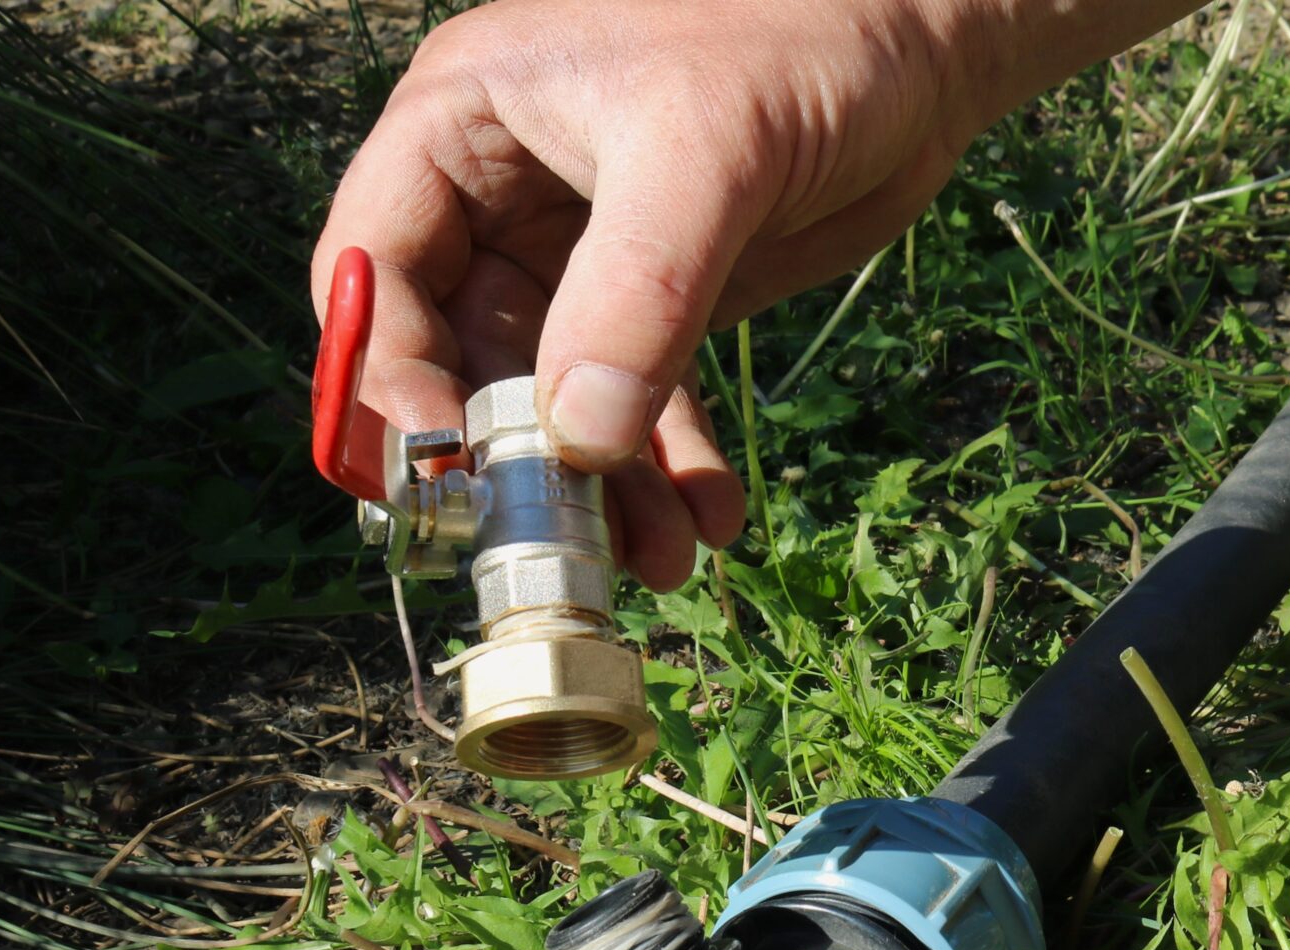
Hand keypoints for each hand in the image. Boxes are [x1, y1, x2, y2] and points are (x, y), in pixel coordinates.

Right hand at [311, 0, 981, 589]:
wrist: (919, 43)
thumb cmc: (800, 33)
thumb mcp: (708, 151)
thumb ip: (637, 293)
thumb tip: (579, 437)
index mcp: (463, 123)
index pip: (370, 267)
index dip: (392, 376)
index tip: (448, 469)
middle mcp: (501, 194)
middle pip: (459, 358)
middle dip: (510, 461)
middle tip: (561, 547)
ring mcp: (579, 257)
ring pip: (552, 402)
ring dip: (599, 489)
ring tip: (661, 557)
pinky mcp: (659, 302)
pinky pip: (637, 407)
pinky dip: (666, 471)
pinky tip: (709, 520)